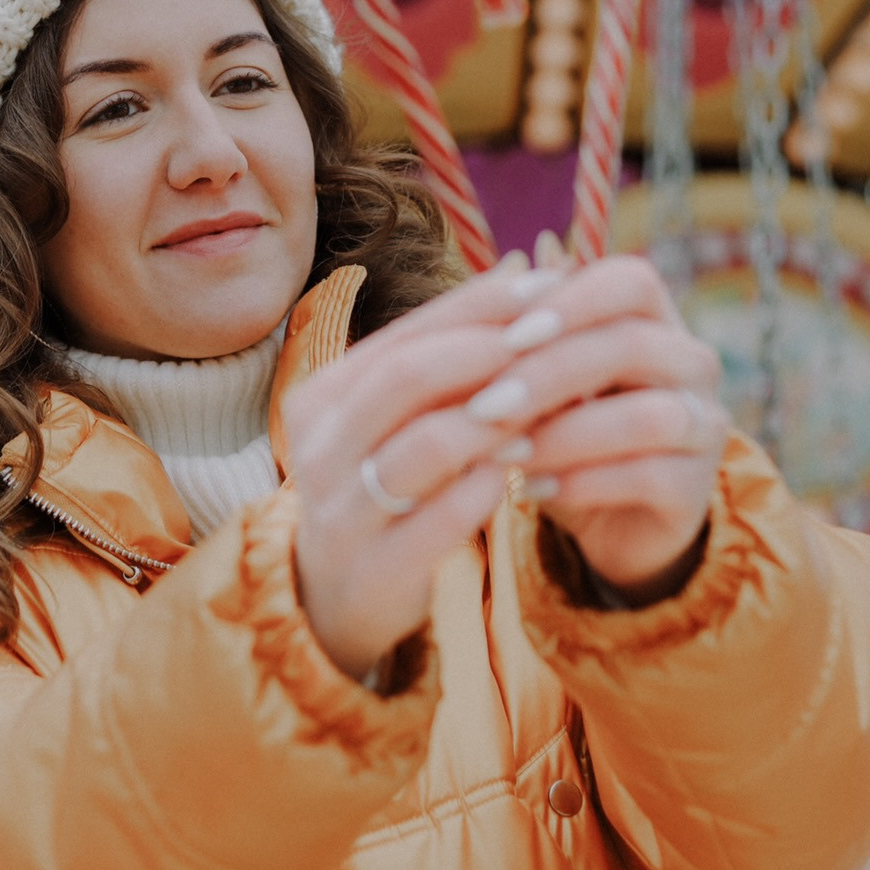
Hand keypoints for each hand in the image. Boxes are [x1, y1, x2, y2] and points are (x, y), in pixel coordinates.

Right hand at [281, 255, 565, 677]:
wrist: (333, 598)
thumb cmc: (380, 486)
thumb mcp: (391, 419)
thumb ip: (442, 357)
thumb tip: (520, 271)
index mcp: (321, 398)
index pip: (403, 335)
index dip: (476, 307)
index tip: (545, 285)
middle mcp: (318, 449)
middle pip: (407, 378)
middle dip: (486, 351)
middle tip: (552, 335)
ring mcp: (342, 512)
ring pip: (426, 445)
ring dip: (494, 418)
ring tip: (544, 403)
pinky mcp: (374, 570)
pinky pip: (441, 518)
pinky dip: (488, 485)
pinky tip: (523, 467)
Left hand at [489, 256, 726, 600]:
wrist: (605, 517)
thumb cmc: (561, 428)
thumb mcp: (537, 383)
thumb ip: (522, 346)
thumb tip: (487, 303)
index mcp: (655, 319)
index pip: (630, 282)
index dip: (571, 303)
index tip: (507, 337)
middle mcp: (693, 363)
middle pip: (634, 344)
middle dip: (549, 374)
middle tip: (485, 405)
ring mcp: (704, 426)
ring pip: (649, 416)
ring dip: (565, 435)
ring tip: (506, 451)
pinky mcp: (696, 488)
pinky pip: (648, 477)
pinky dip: (581, 483)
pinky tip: (531, 488)